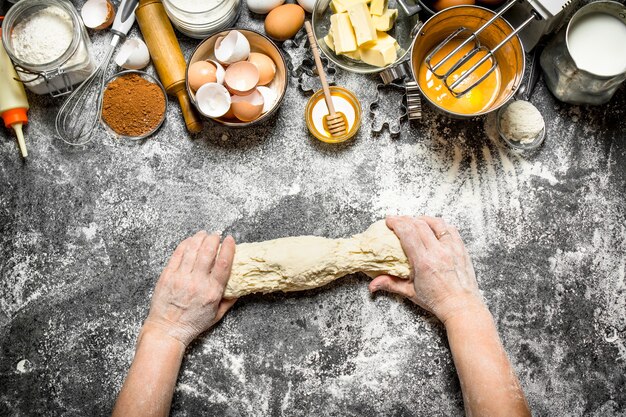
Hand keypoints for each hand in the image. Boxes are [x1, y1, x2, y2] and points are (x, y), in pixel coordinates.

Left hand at [144, 231, 236, 346]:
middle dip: (214, 238)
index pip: (223, 263)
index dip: (228, 248)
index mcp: (212, 292)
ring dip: (200, 238)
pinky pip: (178, 254)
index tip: (230, 239)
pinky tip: (190, 240)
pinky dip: (185, 244)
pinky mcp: (167, 275)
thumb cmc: (192, 324)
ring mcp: (180, 277)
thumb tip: (240, 288)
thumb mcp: (217, 315)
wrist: (167, 330)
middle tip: (217, 235)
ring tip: (204, 234)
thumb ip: (229, 300)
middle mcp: (197, 282)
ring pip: (192, 249)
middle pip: (208, 251)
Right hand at [369, 216, 484, 323]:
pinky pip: (450, 229)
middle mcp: (438, 252)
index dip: (396, 223)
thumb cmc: (437, 301)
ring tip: (414, 220)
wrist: (461, 307)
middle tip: (397, 220)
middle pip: (419, 225)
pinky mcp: (461, 248)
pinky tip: (432, 227)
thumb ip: (390, 284)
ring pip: (436, 223)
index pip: (408, 233)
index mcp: (424, 262)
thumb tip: (373, 284)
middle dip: (405, 219)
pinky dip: (439, 224)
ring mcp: (452, 248)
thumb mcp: (410, 293)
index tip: (389, 220)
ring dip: (422, 219)